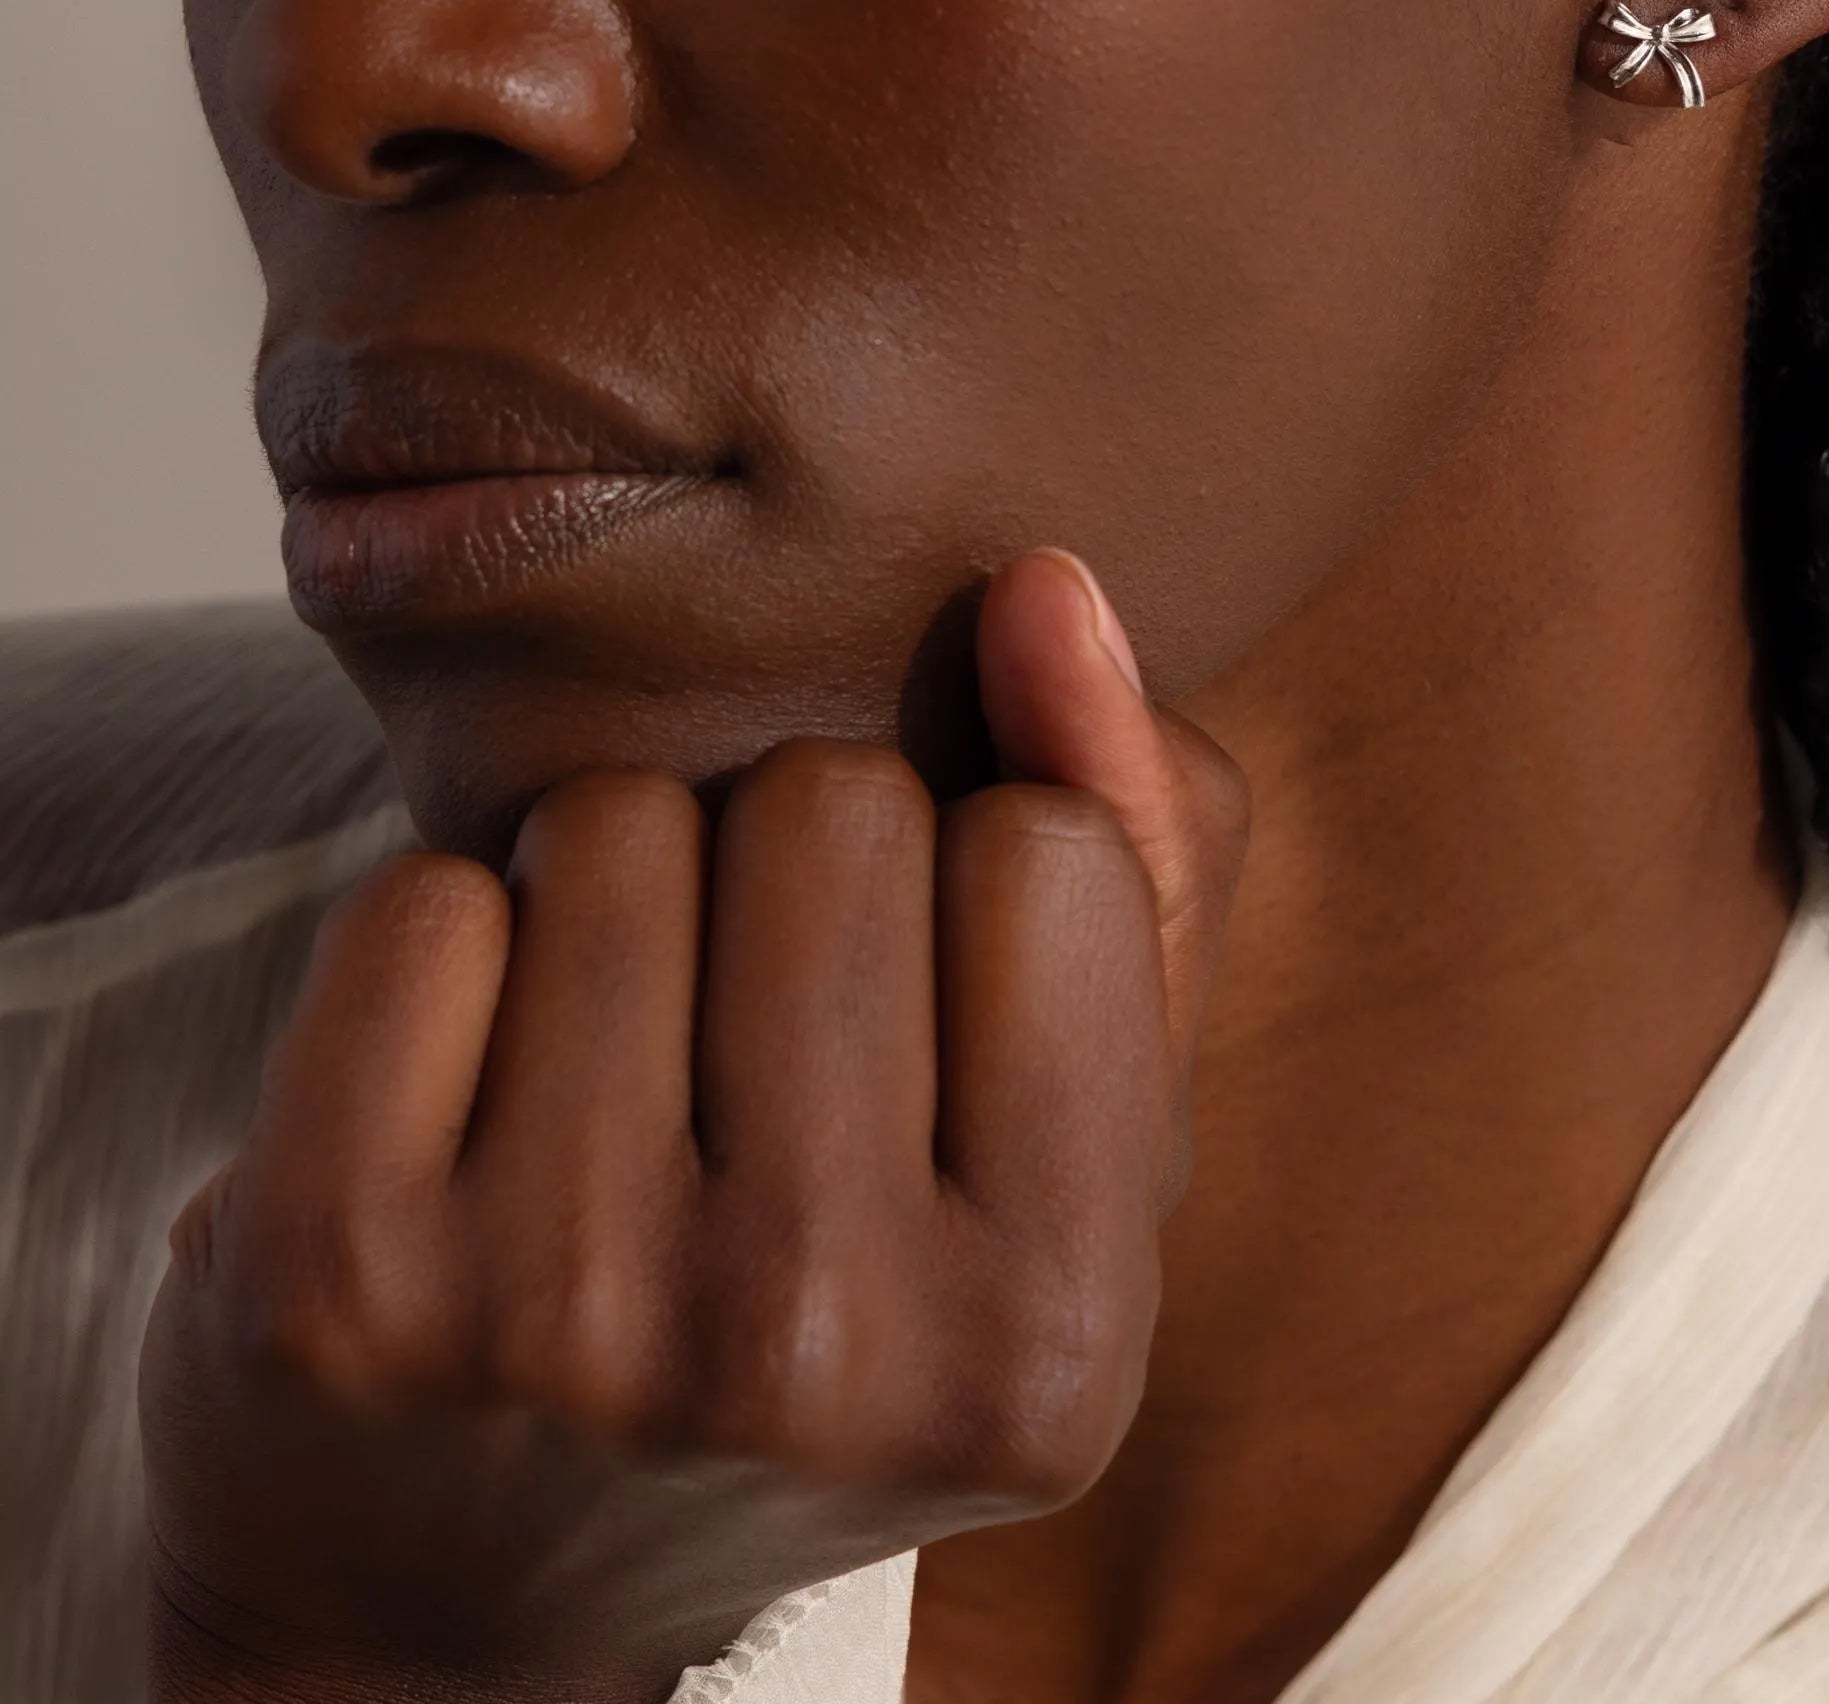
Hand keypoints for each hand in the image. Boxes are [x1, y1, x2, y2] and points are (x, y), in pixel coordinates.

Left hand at [139, 552, 1248, 1703]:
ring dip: (621, 887)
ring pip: (624, 820)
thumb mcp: (1068, 1141)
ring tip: (615, 1073)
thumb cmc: (827, 1305)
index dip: (978, 884)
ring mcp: (556, 1326)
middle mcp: (815, 1353)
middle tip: (750, 1056)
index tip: (927, 1036)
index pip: (1048, 846)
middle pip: (834, 804)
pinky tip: (467, 1103)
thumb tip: (1050, 589)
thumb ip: (1137, 845)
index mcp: (1053, 1337)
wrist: (452, 1610)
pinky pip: (428, 899)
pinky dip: (451, 947)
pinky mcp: (330, 1278)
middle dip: (793, 865)